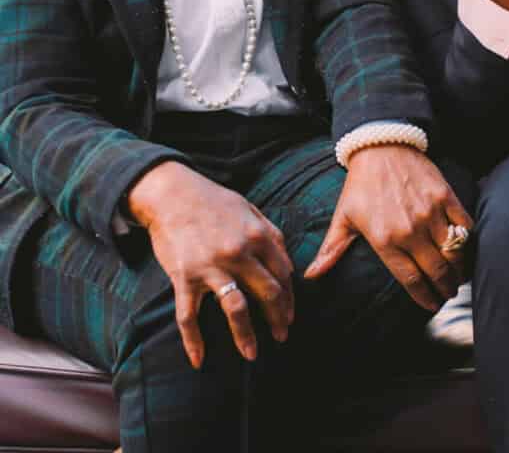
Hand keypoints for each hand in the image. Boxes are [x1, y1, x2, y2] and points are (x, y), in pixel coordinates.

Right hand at [127, 161, 293, 368]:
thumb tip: (286, 261)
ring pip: (236, 309)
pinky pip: (189, 317)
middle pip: (268, 293)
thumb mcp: (249, 209)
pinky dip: (193, 341)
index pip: (283, 273)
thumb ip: (269, 234)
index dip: (289, 297)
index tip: (290, 314)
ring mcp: (211, 266)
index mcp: (258, 235)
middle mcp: (239, 252)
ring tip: (253, 355)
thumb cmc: (213, 201)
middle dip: (278, 318)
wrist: (172, 194)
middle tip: (282, 335)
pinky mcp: (184, 277)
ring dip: (246, 336)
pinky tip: (199, 359)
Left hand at [305, 145, 472, 311]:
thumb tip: (310, 276)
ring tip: (458, 277)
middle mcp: (409, 230)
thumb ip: (331, 249)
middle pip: (436, 271)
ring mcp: (429, 212)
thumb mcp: (344, 217)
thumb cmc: (361, 183)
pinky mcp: (444, 196)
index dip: (425, 297)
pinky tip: (465, 250)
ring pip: (453, 252)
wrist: (381, 145)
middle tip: (448, 294)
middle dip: (445, 289)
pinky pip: (464, 226)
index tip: (432, 305)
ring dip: (459, 270)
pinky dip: (468, 242)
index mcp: (384, 240)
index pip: (411, 280)